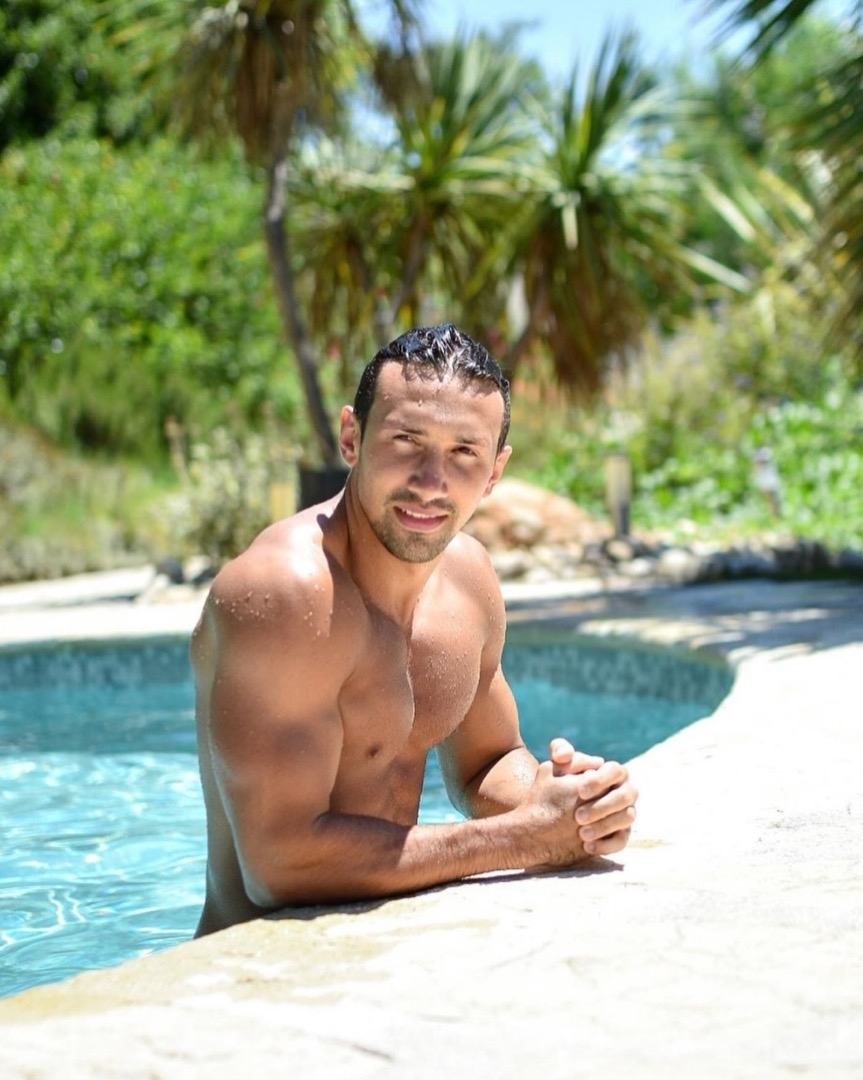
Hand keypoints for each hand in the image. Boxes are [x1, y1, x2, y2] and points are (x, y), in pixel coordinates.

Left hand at [548, 738, 637, 856]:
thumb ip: (559, 751)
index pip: (615, 771)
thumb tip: (565, 755)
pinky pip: (622, 841)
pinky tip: (587, 846)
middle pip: (626, 795)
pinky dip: (607, 844)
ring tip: (581, 833)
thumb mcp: (554, 766)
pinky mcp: (620, 834)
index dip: (600, 780)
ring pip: (627, 817)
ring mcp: (624, 813)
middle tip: (578, 816)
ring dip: (605, 825)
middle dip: (603, 806)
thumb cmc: (556, 783)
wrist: (550, 813)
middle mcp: (623, 791)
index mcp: (611, 772)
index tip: (580, 791)